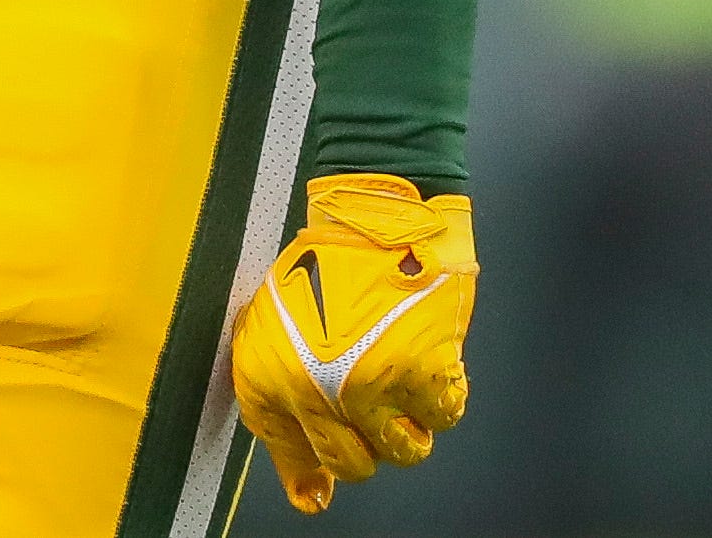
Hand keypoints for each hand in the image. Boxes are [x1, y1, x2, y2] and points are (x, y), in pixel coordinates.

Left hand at [232, 173, 476, 513]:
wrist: (372, 218)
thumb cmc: (322, 263)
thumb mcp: (275, 327)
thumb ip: (285, 402)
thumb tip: (308, 493)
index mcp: (269, 376)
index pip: (291, 452)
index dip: (308, 473)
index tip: (317, 491)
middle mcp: (316, 391)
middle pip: (352, 465)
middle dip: (364, 443)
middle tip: (370, 407)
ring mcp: (372, 388)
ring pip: (402, 452)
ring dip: (405, 425)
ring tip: (399, 380)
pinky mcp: (423, 375)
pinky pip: (442, 418)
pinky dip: (440, 396)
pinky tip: (426, 359)